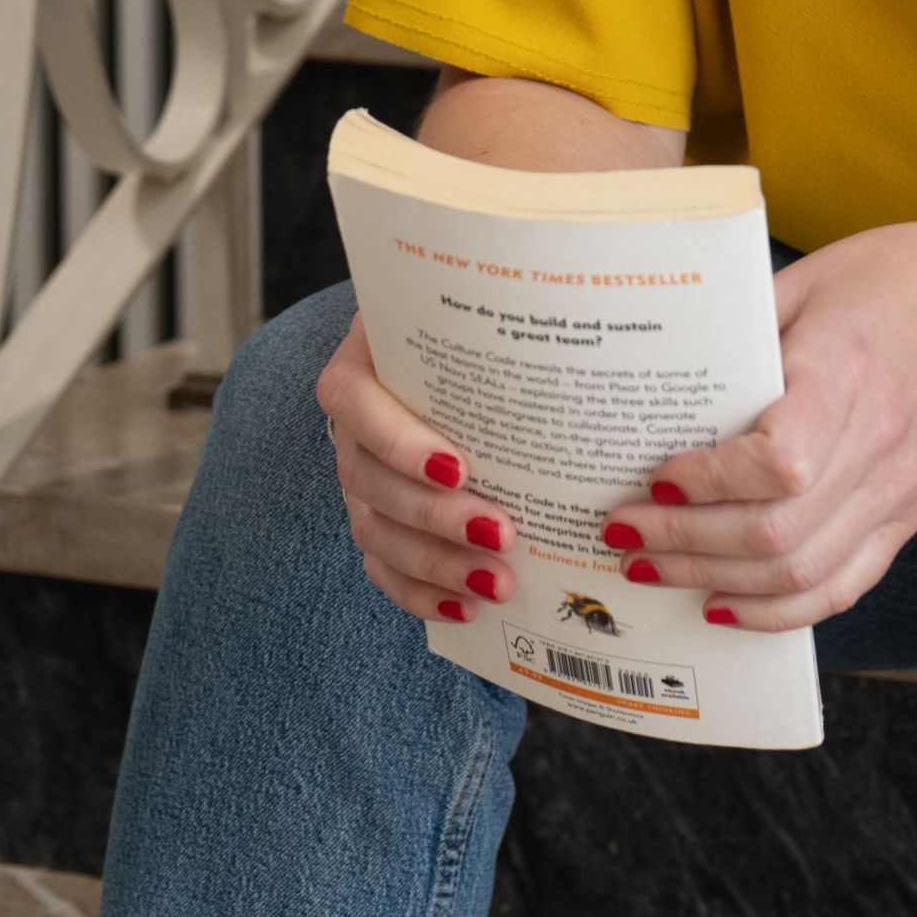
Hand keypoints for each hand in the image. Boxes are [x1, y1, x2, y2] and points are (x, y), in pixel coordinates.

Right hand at [312, 313, 515, 626]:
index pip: (356, 403)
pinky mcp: (376, 521)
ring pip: (376, 532)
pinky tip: (467, 609)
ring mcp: (359, 480)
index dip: (400, 443)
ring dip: (436, 564)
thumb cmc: (468, 333)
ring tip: (497, 583)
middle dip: (436, 517)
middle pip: (369, 480)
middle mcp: (351, 428)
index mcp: (360, 365)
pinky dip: (422, 594)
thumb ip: (497, 314)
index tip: (458, 468)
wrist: (448, 353)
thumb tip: (566, 308)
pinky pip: (383, 569)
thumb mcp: (471, 313)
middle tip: (501, 533)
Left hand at [602, 223, 916, 632]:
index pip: (781, 462)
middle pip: (779, 531)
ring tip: (654, 568)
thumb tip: (656, 380)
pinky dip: (776, 610)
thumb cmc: (884, 284)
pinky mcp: (904, 519)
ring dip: (717, 581)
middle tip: (625, 532)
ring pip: (803, 572)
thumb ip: (740, 333)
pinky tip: (722, 604)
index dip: (710, 481)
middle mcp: (878, 445)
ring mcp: (896, 493)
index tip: (657, 477)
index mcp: (847, 373)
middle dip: (687, 543)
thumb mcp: (804, 280)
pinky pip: (841, 588)